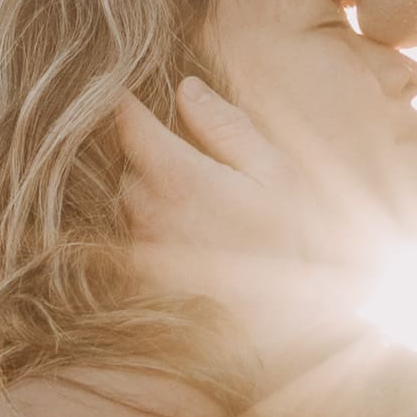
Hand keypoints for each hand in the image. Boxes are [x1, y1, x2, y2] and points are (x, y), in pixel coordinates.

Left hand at [115, 77, 409, 386]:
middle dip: (149, 153)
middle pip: (127, 165)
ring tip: (201, 199)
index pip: (128, 125)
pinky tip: (198, 235)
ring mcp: (145, 251)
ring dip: (153, 191)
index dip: (123, 102)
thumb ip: (226, 127)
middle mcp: (149, 213)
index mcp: (179, 178)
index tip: (122, 88)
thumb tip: (186, 89)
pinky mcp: (147, 281)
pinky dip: (158, 227)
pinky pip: (139, 238)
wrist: (292, 328)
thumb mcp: (274, 172)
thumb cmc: (295, 243)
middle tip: (190, 153)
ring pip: (131, 202)